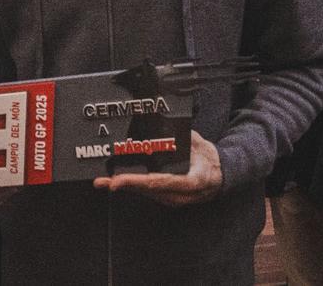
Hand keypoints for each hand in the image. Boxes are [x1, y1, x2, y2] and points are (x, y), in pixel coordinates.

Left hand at [92, 130, 222, 205]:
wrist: (220, 174)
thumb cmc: (208, 157)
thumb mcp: (197, 143)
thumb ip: (180, 135)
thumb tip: (161, 122)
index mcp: (191, 180)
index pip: (159, 181)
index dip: (137, 182)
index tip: (118, 180)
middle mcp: (181, 194)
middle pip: (148, 190)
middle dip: (123, 185)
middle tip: (102, 180)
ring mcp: (174, 199)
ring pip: (146, 193)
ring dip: (124, 187)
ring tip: (103, 181)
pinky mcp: (168, 198)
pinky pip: (148, 192)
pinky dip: (133, 187)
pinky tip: (117, 182)